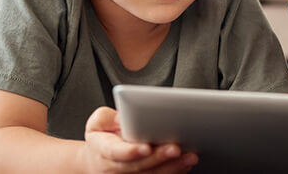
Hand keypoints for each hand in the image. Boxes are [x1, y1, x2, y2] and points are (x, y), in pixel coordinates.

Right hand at [81, 107, 196, 173]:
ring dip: (172, 167)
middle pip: (138, 166)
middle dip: (158, 157)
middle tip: (175, 148)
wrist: (98, 162)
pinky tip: (186, 164)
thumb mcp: (98, 123)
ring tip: (189, 157)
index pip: (114, 152)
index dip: (131, 151)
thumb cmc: (103, 138)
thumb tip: (123, 118)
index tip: (146, 147)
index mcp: (101, 150)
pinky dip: (174, 172)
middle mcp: (114, 168)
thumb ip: (107, 118)